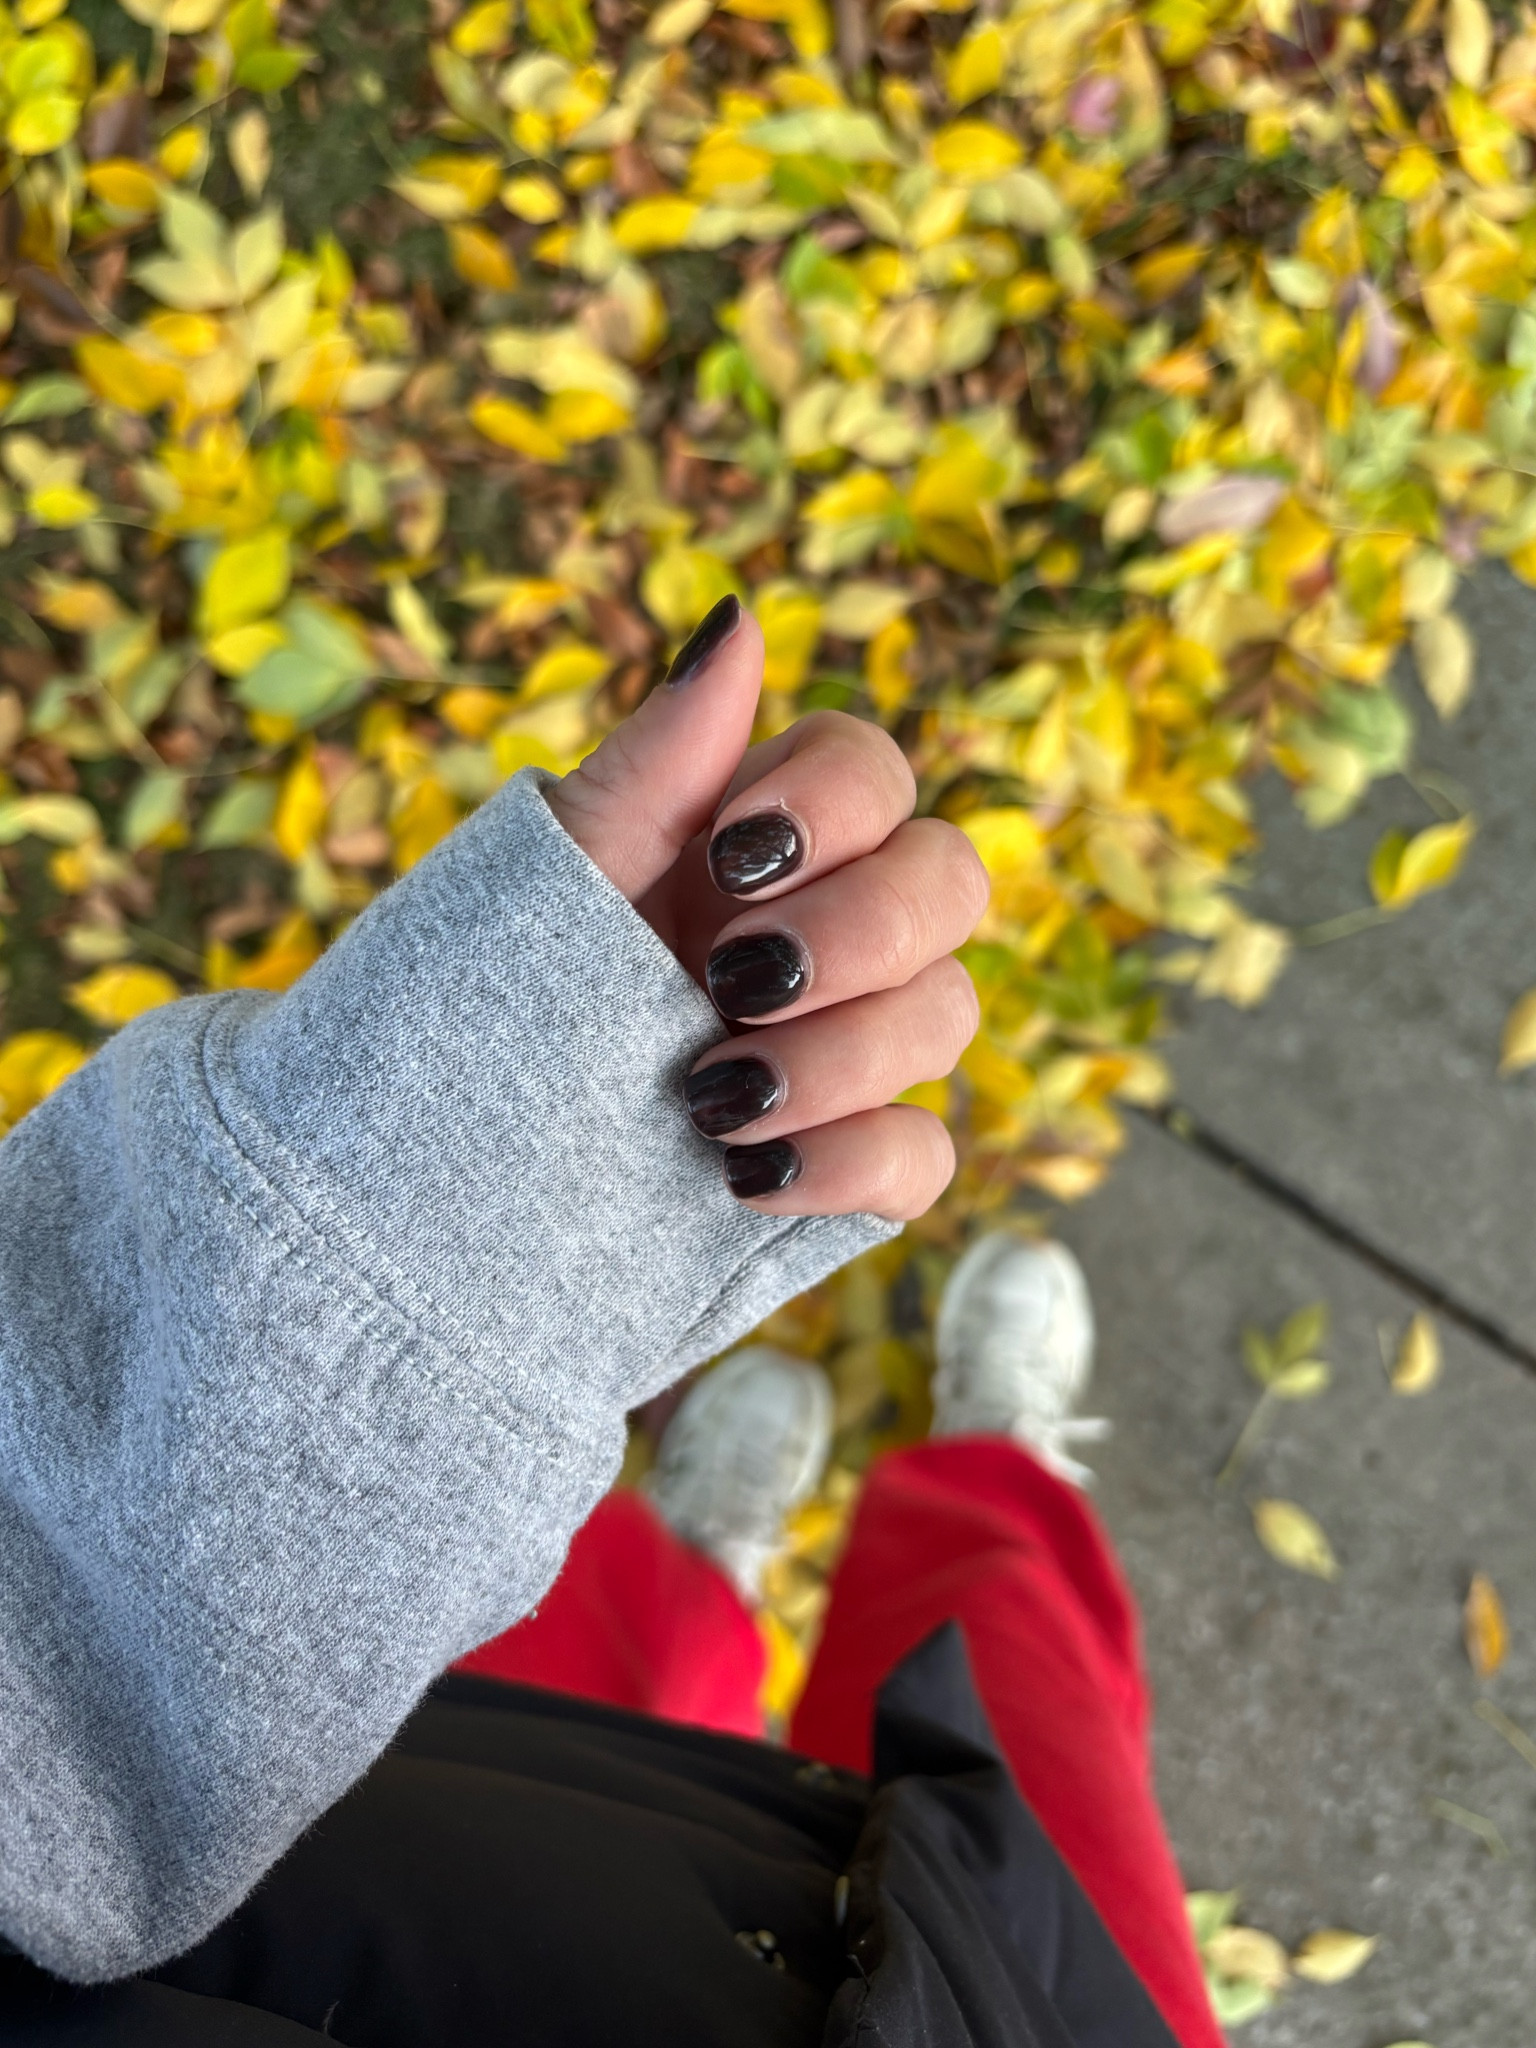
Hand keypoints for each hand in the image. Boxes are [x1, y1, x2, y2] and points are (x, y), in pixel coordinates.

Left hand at [544, 597, 987, 1220]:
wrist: (436, 1163)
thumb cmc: (493, 994)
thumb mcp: (564, 873)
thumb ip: (662, 758)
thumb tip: (738, 616)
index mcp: (759, 843)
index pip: (876, 774)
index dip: (837, 803)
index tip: (730, 853)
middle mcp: (825, 934)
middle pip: (950, 884)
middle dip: (861, 930)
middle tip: (734, 978)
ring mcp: (847, 1051)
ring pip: (947, 1016)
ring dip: (843, 1055)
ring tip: (711, 1100)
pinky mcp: (848, 1165)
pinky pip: (925, 1153)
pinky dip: (853, 1163)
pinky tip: (747, 1178)